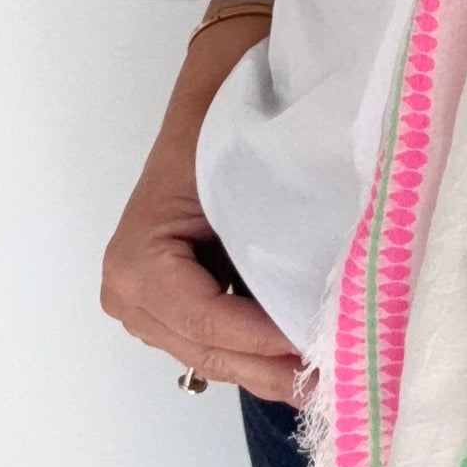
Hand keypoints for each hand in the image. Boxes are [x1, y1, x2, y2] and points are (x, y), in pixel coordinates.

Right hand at [101, 10, 310, 404]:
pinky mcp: (173, 305)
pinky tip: (305, 354)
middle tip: (339, 382)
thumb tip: (313, 310)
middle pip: (211, 350)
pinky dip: (261, 346)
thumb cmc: (227, 120)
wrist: (219, 83)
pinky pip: (220, 339)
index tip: (321, 353)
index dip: (265, 341)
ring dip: (270, 364)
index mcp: (136, 262)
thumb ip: (266, 246)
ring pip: (217, 355)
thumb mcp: (243, 184)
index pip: (207, 321)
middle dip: (274, 366)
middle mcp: (128, 294)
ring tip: (330, 376)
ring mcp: (146, 307)